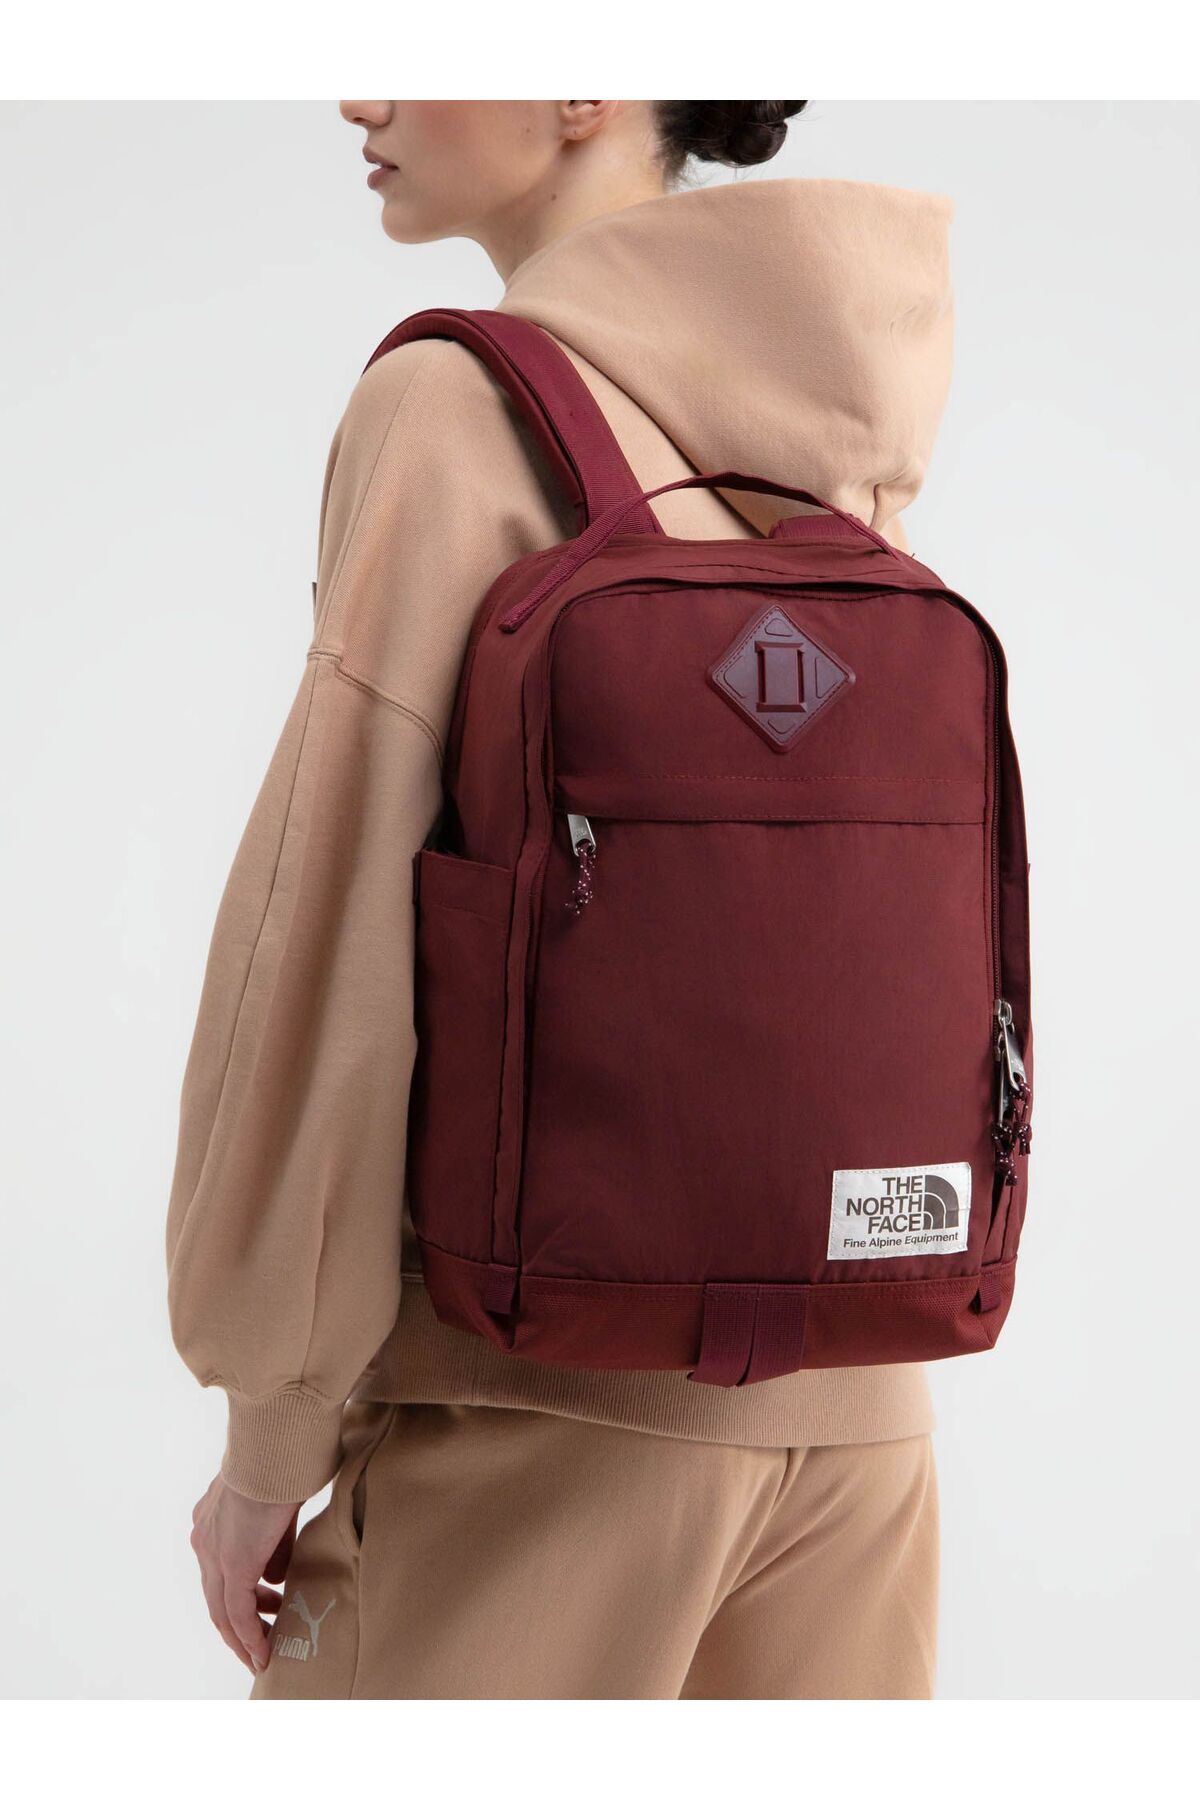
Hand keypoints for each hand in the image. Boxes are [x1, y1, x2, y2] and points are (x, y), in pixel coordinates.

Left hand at [190, 1473, 298, 1673]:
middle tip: (268, 1632)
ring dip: (244, 1635)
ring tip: (268, 1649)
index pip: (219, 1569)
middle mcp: (205, 1538)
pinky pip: (235, 1614)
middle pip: (216, 1595)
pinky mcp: (233, 1564)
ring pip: (222, 1611)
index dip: (240, 1594)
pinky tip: (264, 1653)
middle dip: (243, 1619)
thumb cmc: (286, 1460)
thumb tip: (274, 1577)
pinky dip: (250, 1637)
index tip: (264, 1606)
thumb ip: (274, 1542)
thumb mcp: (278, 1506)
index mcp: (213, 1517)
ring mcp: (214, 1552)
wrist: (279, 1441)